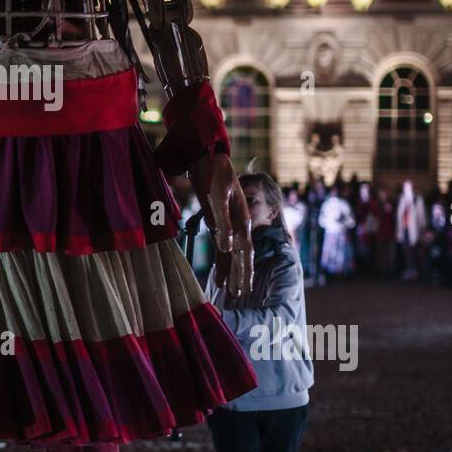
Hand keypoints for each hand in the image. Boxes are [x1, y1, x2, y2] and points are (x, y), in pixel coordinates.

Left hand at [189, 150, 252, 300]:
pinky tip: (218, 273)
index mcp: (242, 219)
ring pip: (232, 253)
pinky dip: (221, 261)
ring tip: (231, 291)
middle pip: (242, 255)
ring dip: (231, 271)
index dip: (244, 270)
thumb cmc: (212, 173)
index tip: (243, 288)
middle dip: (241, 275)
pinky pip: (222, 246)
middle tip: (240, 295)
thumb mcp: (216, 196)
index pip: (245, 251)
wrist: (205, 156)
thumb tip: (228, 248)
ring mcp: (229, 223)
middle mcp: (239, 224)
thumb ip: (222, 221)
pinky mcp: (218, 222)